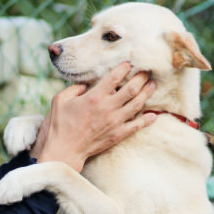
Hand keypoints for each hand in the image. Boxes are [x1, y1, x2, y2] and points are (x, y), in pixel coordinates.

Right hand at [30, 62, 156, 171]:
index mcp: (94, 97)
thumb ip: (74, 88)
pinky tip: (153, 116)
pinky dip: (146, 120)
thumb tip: (85, 84)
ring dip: (147, 93)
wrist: (64, 151)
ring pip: (137, 105)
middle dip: (141, 78)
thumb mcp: (60, 100)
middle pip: (132, 89)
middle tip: (148, 71)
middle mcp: (108, 108)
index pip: (114, 77)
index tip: (129, 63)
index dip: (124, 68)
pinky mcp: (117, 135)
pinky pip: (136, 126)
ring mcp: (115, 122)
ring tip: (153, 85)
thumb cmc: (59, 125)